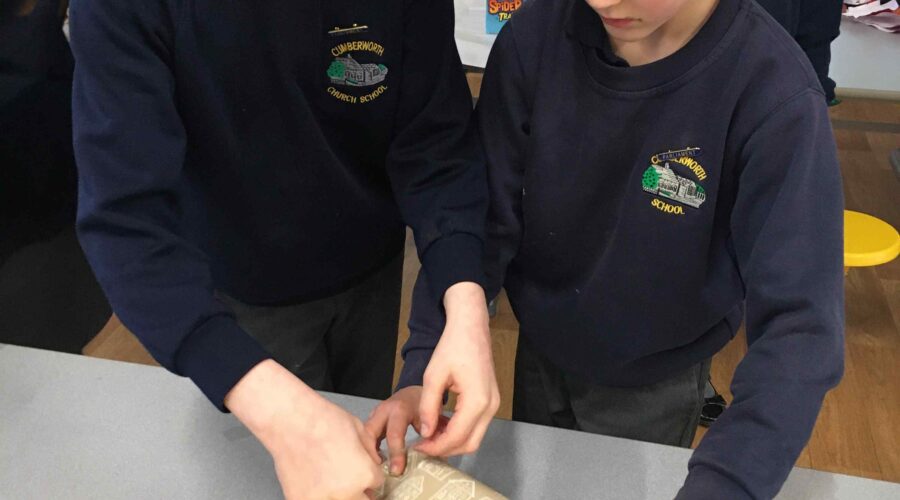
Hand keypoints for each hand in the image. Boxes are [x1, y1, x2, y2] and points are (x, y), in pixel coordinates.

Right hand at [225, 360, 383, 499]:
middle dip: (359, 489)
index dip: (370, 475)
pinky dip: (318, 494)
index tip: (363, 471)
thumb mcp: (359, 430)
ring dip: (340, 494)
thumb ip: (370, 452)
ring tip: (330, 478)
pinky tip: (314, 480)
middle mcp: (346, 492)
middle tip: (347, 476)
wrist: (291, 421)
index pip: (377, 484)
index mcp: (364, 474)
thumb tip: (374, 461)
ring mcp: (323, 499)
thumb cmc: (322, 419)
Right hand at [365, 386, 449, 475]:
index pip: (394, 434)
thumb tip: (431, 454)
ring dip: (367, 452)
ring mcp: (375, 415)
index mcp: (400, 409)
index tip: (397, 471)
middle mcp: (384, 410)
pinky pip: (364, 436)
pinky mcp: (371, 420)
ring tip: (376, 469)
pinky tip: (375, 461)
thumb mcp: (431, 418)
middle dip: (371, 454)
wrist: (413, 393)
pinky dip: (367, 449)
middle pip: (370, 433)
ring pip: (364, 435)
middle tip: (378, 472)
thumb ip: (432, 435)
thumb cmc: (423, 407)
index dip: (395, 453)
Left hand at [415, 282, 499, 457]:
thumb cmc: (452, 347)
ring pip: (475, 437)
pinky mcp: (491, 401)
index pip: (456, 436)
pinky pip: (477, 426)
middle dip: (445, 449)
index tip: (417, 447)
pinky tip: (442, 424)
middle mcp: (490, 406)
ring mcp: (494, 404)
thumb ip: (428, 406)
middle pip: (470, 444)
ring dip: (452, 441)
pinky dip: (460, 431)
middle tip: (423, 445)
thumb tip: (425, 432)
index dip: (435, 446)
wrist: (470, 328)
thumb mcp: (433, 375)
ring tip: (430, 435)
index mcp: (477, 400)